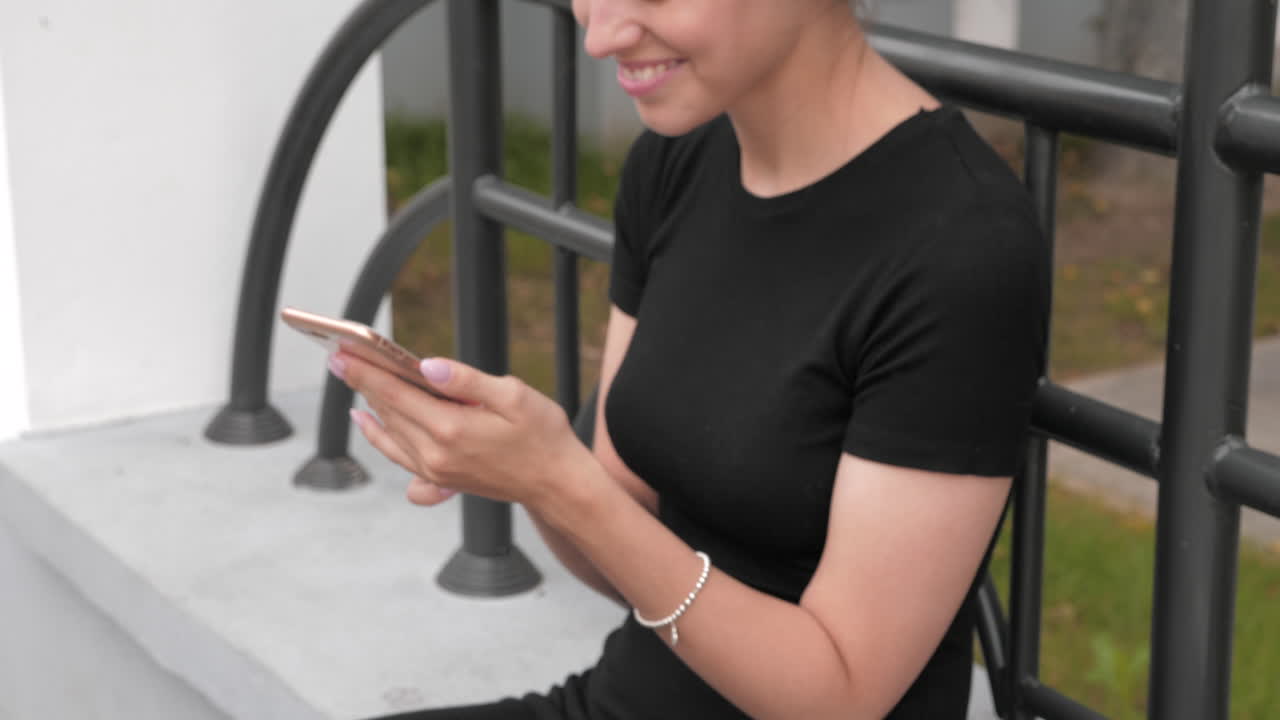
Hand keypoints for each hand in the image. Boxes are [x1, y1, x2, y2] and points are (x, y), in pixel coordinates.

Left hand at [330, 351, 590, 509]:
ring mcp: (436, 471)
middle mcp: (436, 454)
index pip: (396, 392)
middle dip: (363, 382)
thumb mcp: (514, 396)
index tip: (342, 353)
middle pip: (388, 411)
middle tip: (339, 359)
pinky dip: (379, 437)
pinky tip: (370, 423)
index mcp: (452, 428)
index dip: (367, 370)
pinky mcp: (441, 480)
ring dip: (369, 405)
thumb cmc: (544, 435)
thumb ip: (466, 380)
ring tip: (353, 380)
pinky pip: (398, 455)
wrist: (558, 484)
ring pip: (389, 433)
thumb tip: (428, 366)